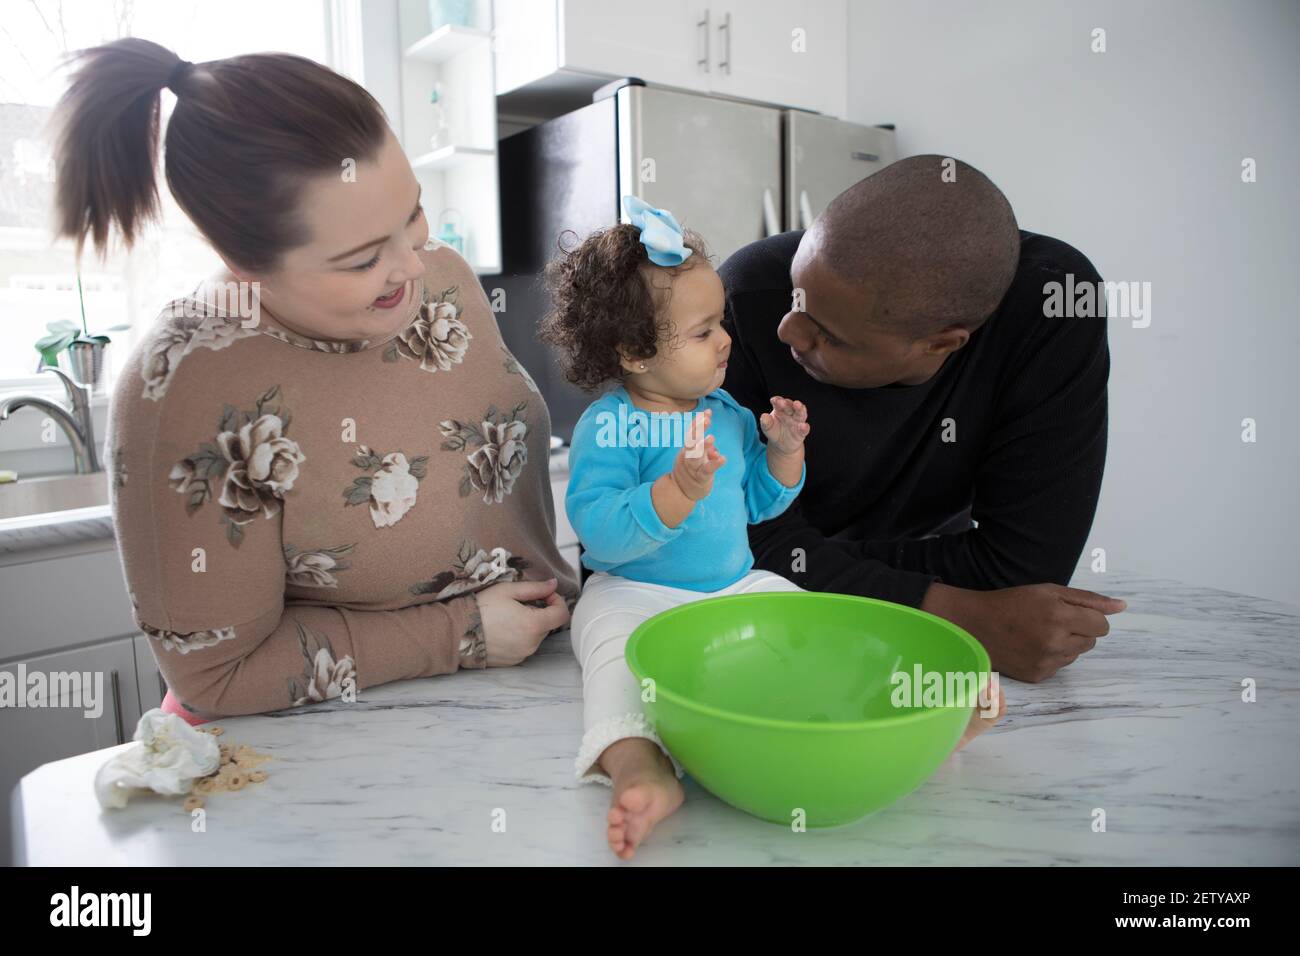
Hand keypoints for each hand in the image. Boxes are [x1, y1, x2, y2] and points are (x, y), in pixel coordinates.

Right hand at [474, 578, 570, 666]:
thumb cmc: (481, 608)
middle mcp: (531, 644)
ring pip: (536, 636)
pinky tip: (502, 630)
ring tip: (507, 618)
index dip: (557, 601)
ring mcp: (522, 655)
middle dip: (539, 612)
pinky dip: (519, 637)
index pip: (562, 614)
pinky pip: (524, 647)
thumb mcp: (508, 591)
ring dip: (529, 625)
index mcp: (533, 625)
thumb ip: (535, 588)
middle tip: (518, 604)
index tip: (544, 594)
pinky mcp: (512, 662)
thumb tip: (553, 584)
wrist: (456, 632)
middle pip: (548, 625)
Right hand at [671, 408, 725, 499]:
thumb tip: (715, 449)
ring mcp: (692, 468)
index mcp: (687, 449)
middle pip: (690, 442)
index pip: (691, 433)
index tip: (708, 412)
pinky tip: (722, 459)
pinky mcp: (700, 479)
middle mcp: (688, 457)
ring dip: (702, 446)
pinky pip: (706, 471)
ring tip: (711, 438)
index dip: (698, 422)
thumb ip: (707, 450)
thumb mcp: (698, 457)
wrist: (681, 492)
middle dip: (698, 430)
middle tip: (707, 419)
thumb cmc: (693, 471)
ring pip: (695, 456)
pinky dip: (714, 464)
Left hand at [759, 395, 809, 454]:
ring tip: (797, 405)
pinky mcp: (802, 431)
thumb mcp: (767, 428)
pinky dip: (804, 427)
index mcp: (780, 409)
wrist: (781, 445)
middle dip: (787, 403)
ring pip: (800, 413)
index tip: (774, 400)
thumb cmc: (774, 432)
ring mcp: (797, 421)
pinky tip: (804, 426)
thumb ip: (766, 422)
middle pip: (790, 405)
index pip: (778, 402)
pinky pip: (804, 429)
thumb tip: (763, 416)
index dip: (777, 400)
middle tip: (783, 402)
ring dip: (799, 408)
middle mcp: (790, 412)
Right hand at [922, 582, 1126, 682]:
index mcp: (1059, 617)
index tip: (1070, 612)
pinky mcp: (1038, 676)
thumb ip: (1088, 599)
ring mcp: (1046, 662)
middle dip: (1079, 630)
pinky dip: (1052, 656)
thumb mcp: (1049, 591)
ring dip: (1067, 643)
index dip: (1089, 616)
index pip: (1101, 625)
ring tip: (1040, 633)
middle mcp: (1055, 642)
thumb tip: (1122, 607)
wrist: (976, 625)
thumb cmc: (1013, 603)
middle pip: (1092, 641)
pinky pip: (1060, 666)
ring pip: (1077, 654)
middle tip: (1052, 621)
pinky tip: (1032, 646)